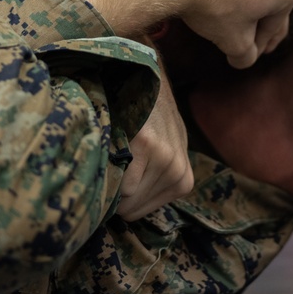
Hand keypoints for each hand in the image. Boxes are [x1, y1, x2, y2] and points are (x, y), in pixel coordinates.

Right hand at [117, 74, 193, 220]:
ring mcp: (165, 160)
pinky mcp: (148, 145)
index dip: (120, 201)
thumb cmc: (152, 121)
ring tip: (111, 155)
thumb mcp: (165, 154)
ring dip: (110, 181)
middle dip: (114, 195)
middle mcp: (177, 174)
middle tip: (108, 168)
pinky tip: (111, 150)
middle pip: (131, 209)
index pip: (139, 212)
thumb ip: (154, 181)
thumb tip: (125, 209)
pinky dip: (110, 171)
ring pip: (124, 199)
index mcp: (183, 181)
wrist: (149, 81)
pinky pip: (122, 182)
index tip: (112, 182)